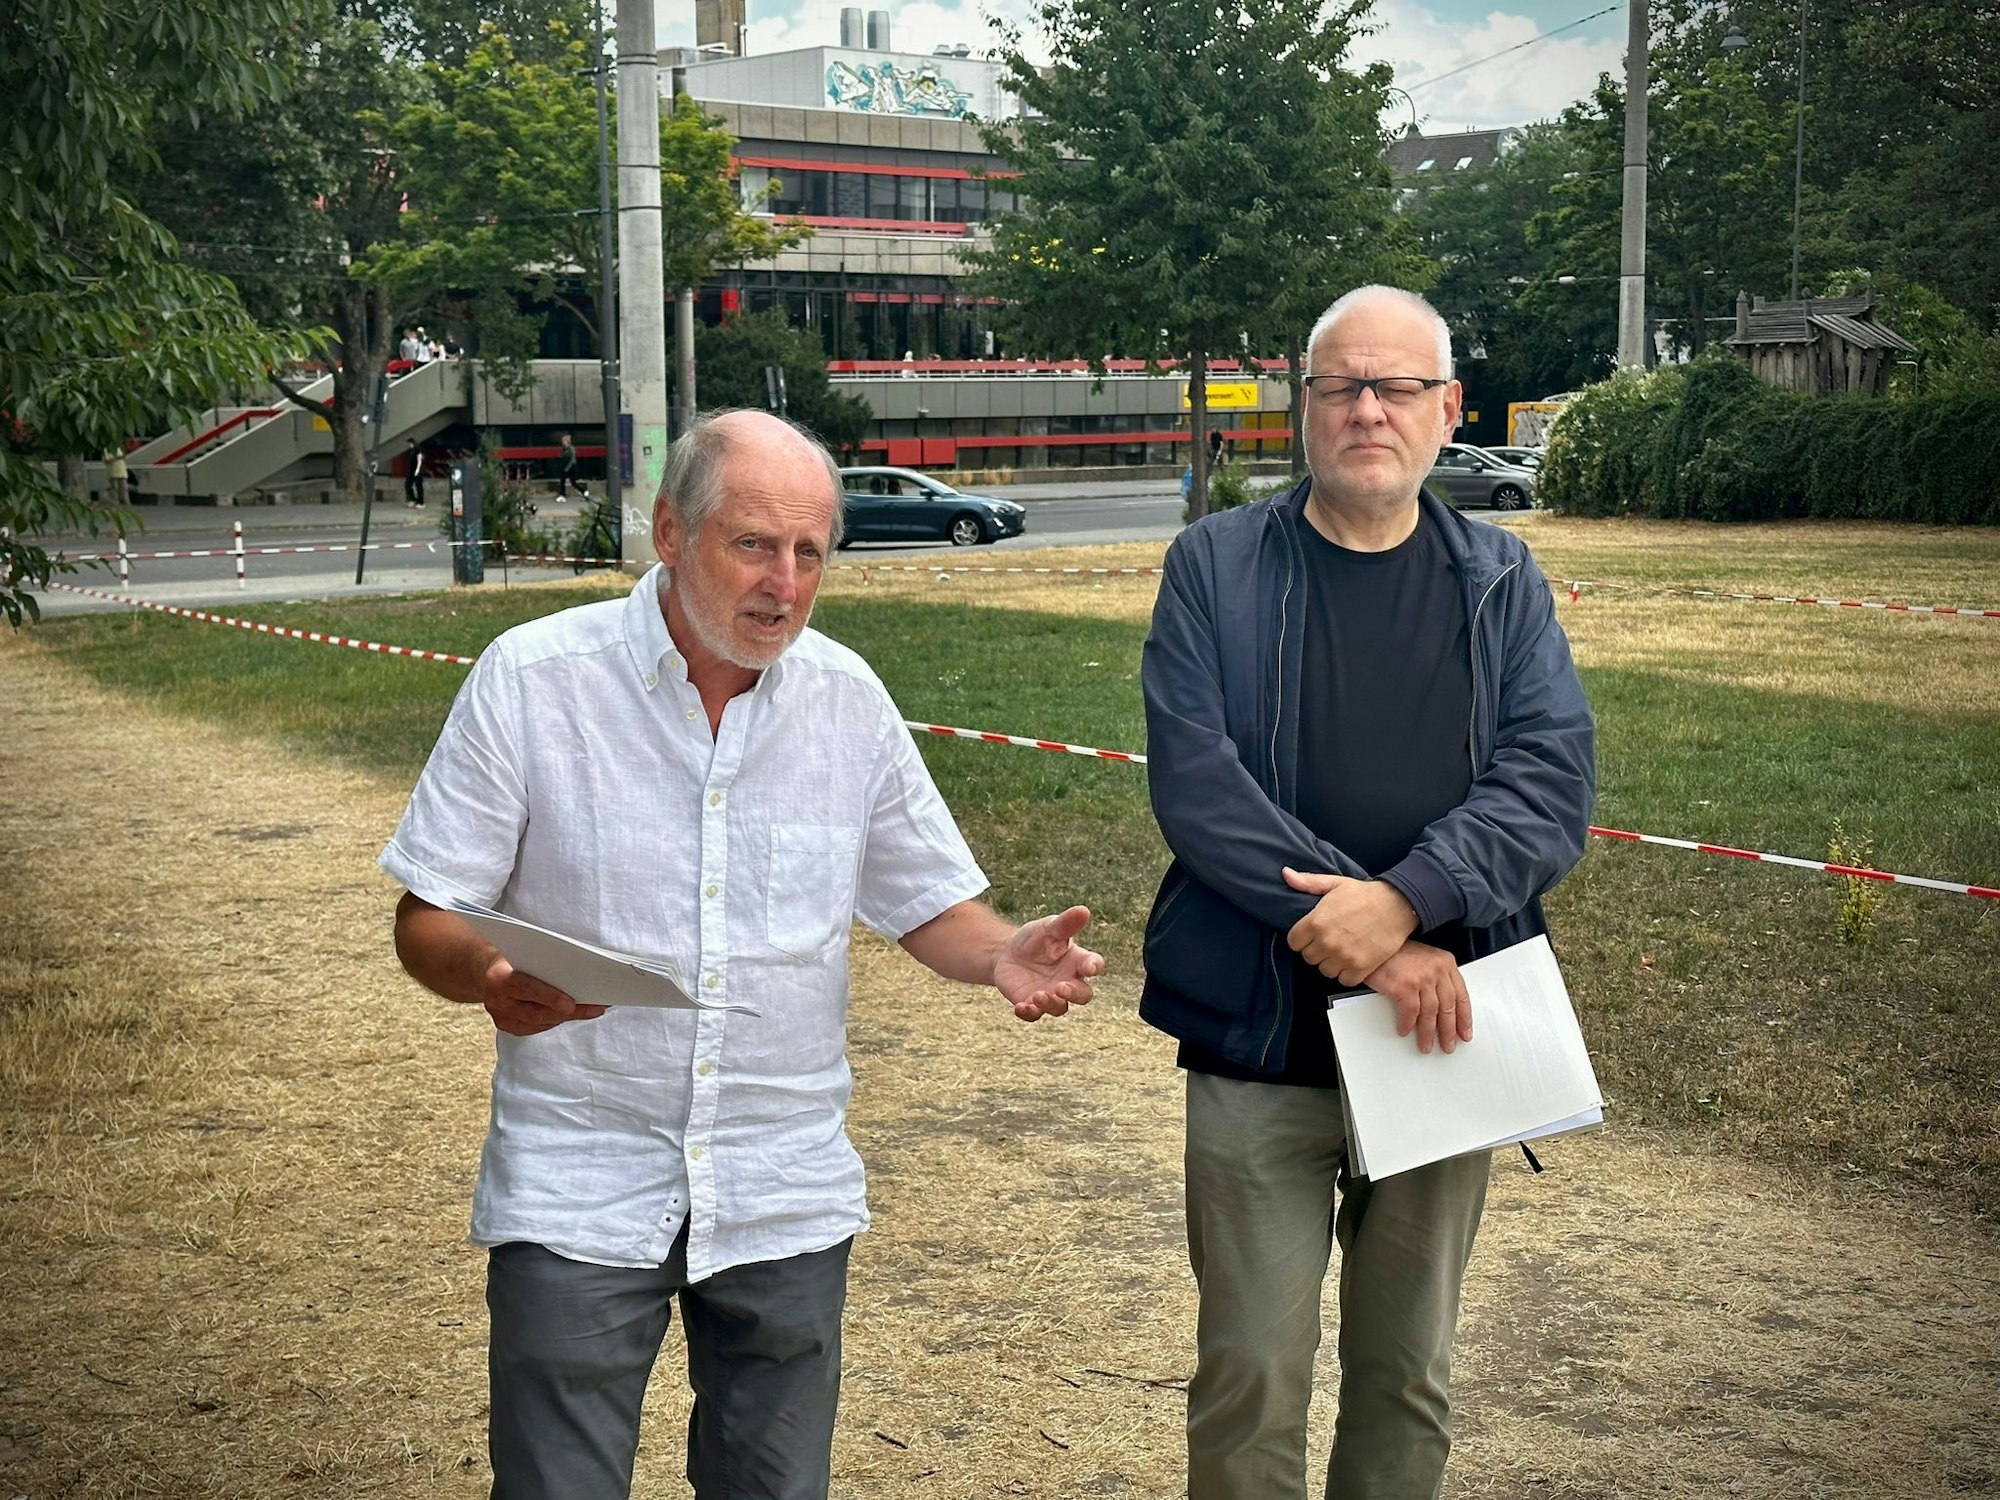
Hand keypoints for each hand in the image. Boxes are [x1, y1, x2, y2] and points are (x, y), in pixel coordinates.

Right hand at [482, 956, 605, 1036]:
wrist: (488, 973)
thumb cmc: (512, 958)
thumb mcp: (523, 952)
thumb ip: (542, 960)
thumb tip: (578, 967)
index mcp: (499, 978)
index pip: (527, 988)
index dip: (550, 997)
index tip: (571, 1004)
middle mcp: (497, 1002)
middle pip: (538, 1012)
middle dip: (569, 1011)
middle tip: (595, 1008)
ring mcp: (502, 1018)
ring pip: (541, 1022)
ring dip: (568, 1016)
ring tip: (592, 1009)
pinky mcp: (509, 1027)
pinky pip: (538, 1027)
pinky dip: (557, 1019)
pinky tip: (573, 1013)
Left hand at [992, 906, 1104, 1020]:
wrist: (1007, 952)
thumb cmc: (1035, 939)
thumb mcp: (1048, 927)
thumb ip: (1066, 923)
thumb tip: (1084, 911)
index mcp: (1077, 960)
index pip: (1093, 965)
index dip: (1094, 967)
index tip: (1089, 967)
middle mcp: (1068, 981)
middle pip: (1083, 995)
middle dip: (1074, 994)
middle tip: (1060, 987)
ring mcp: (1051, 995)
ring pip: (1060, 1008)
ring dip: (1051, 1004)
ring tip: (1038, 995)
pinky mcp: (1031, 1004)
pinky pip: (1034, 1015)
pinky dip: (1029, 1013)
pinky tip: (1020, 1006)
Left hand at [1281, 870, 1418, 985]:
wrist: (1397, 905)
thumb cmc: (1364, 894)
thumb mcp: (1334, 883)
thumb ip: (1307, 882)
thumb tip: (1286, 874)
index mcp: (1316, 922)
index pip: (1293, 942)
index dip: (1301, 938)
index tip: (1311, 934)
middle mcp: (1327, 942)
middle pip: (1308, 957)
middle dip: (1316, 950)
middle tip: (1329, 940)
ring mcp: (1343, 957)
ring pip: (1325, 970)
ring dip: (1331, 962)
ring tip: (1341, 950)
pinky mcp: (1360, 968)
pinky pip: (1343, 980)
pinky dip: (1347, 973)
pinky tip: (1352, 960)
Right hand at [1361, 940, 1471, 1054]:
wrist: (1373, 944)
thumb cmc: (1395, 953)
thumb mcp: (1424, 960)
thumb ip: (1437, 980)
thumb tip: (1442, 1010)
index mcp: (1446, 963)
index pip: (1461, 996)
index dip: (1464, 1018)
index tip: (1464, 1032)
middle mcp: (1437, 970)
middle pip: (1448, 1007)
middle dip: (1448, 1031)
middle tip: (1448, 1045)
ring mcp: (1422, 978)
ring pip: (1430, 1013)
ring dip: (1427, 1033)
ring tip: (1425, 1045)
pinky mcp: (1405, 986)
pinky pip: (1410, 1013)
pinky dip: (1407, 1024)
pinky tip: (1405, 1031)